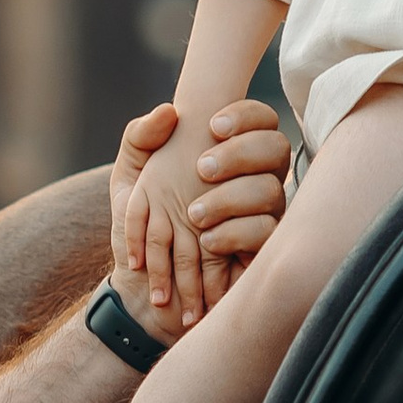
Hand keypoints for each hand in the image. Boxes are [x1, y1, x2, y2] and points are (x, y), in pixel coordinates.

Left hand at [112, 98, 291, 327]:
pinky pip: (265, 233)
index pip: (259, 118)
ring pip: (271, 190)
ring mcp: (262, 216)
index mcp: (226, 156)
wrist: (142, 290)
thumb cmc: (137, 232)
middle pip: (274, 147)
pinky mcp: (262, 252)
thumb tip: (169, 111)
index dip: (244, 116)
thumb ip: (140, 139)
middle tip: (201, 168)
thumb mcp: (128, 180)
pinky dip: (234, 234)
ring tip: (194, 215)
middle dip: (239, 152)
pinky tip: (207, 241)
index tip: (212, 126)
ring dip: (231, 198)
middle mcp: (252, 181)